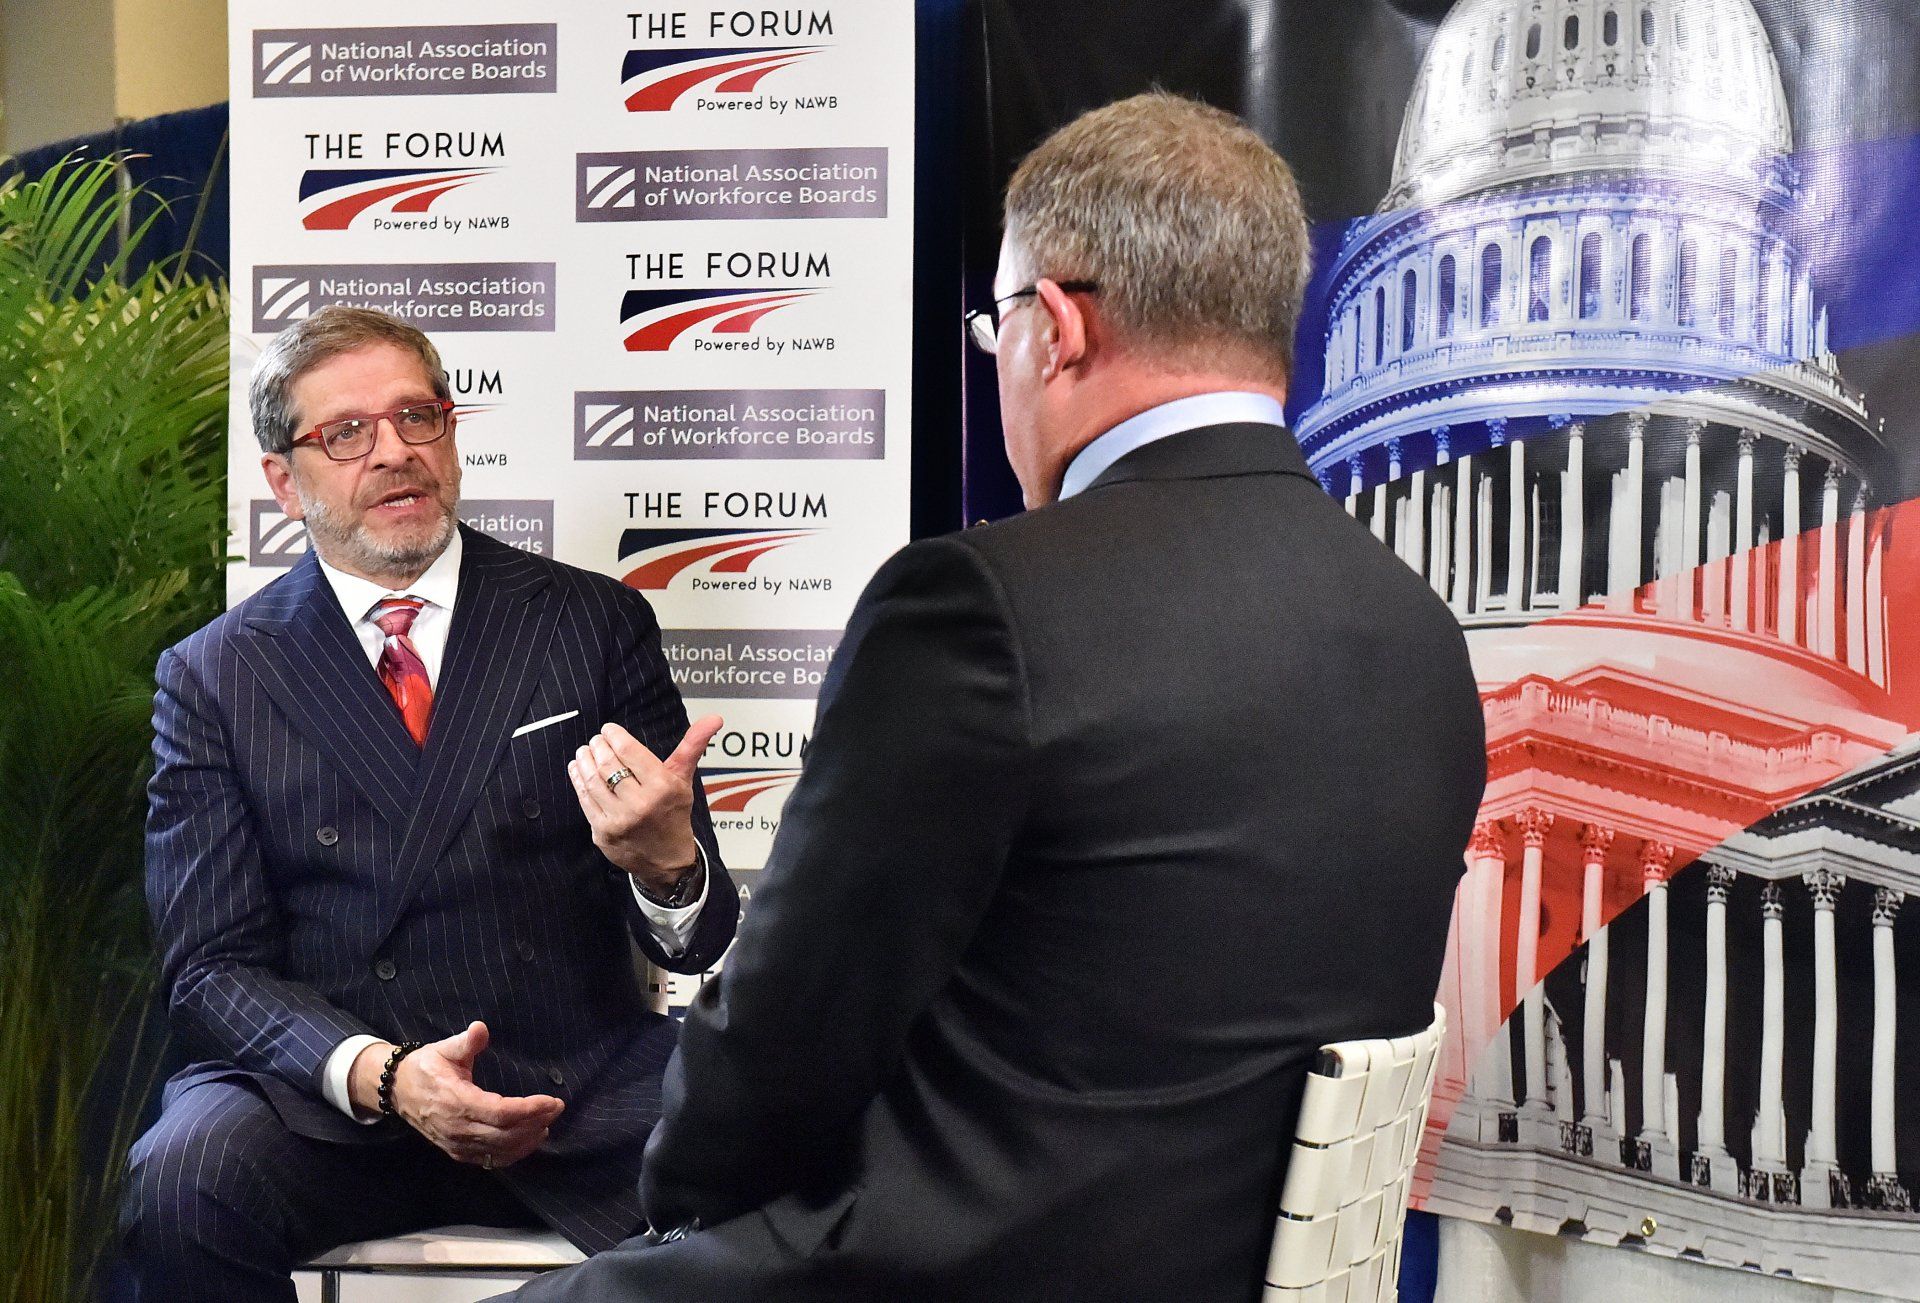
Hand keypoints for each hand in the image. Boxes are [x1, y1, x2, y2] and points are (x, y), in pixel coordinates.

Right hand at [352, 1022, 563, 1168]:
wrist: (398, 1091)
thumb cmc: (425, 1067)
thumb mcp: (443, 1049)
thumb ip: (465, 1042)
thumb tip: (480, 1028)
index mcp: (456, 1101)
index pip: (501, 1112)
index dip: (529, 1109)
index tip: (552, 1101)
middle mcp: (458, 1128)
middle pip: (505, 1134)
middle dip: (535, 1122)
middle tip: (557, 1108)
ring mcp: (457, 1144)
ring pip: (499, 1150)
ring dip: (527, 1140)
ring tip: (547, 1123)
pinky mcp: (457, 1152)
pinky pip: (490, 1160)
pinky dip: (513, 1154)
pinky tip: (528, 1141)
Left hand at [568, 717, 721, 893]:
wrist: (666, 861)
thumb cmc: (674, 814)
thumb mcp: (684, 780)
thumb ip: (692, 745)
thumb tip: (714, 718)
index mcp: (662, 787)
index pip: (629, 751)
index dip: (614, 736)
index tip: (609, 730)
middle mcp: (640, 804)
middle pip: (608, 765)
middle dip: (598, 747)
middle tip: (596, 740)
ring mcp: (619, 820)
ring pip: (593, 781)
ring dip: (584, 761)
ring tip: (585, 751)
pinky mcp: (603, 833)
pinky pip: (585, 800)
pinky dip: (578, 780)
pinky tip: (578, 769)